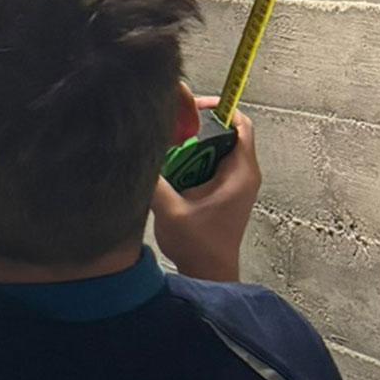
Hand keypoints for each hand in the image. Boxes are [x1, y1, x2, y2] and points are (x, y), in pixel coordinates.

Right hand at [150, 97, 261, 282]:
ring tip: (168, 142)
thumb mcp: (169, 208)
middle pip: (227, 132)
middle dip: (199, 124)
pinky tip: (172, 164)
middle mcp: (243, 175)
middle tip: (171, 123)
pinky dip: (193, 157)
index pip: (240, 125)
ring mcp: (236, 184)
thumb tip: (135, 149)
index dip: (219, 109)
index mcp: (240, 174)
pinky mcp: (225, 191)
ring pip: (217, 146)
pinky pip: (211, 161)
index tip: (191, 105)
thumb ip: (153, 176)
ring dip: (194, 142)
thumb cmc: (198, 246)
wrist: (208, 274)